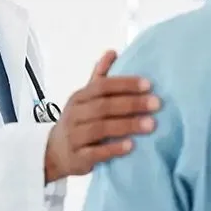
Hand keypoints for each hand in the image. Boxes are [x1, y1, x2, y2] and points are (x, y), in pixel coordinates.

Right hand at [44, 50, 159, 182]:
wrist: (53, 154)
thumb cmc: (77, 122)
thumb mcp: (85, 99)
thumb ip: (100, 77)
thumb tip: (112, 52)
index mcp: (79, 97)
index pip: (102, 86)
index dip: (125, 84)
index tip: (149, 85)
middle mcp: (75, 114)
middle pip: (104, 106)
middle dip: (132, 104)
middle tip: (157, 104)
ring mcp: (74, 137)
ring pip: (101, 128)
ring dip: (127, 125)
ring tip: (150, 125)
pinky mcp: (77, 158)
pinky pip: (95, 153)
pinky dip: (113, 149)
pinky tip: (131, 146)